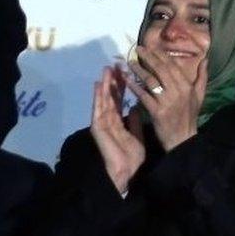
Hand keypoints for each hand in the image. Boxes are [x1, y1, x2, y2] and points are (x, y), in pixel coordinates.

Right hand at [90, 65, 144, 193]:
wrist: (126, 171)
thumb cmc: (131, 156)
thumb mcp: (137, 134)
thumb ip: (135, 121)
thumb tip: (135, 107)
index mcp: (117, 120)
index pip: (119, 99)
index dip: (121, 86)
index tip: (124, 71)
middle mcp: (108, 118)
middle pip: (110, 96)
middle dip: (112, 81)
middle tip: (114, 64)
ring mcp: (101, 122)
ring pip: (103, 99)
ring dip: (103, 84)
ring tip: (106, 69)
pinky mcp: (97, 126)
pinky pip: (98, 109)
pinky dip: (98, 97)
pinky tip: (98, 85)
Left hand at [126, 46, 205, 151]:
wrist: (183, 138)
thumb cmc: (189, 115)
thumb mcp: (199, 95)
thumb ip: (202, 76)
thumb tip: (205, 59)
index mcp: (187, 86)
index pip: (172, 66)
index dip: (160, 55)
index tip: (150, 46)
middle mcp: (178, 91)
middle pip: (161, 70)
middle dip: (148, 57)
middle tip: (138, 49)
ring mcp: (167, 101)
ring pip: (151, 80)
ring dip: (139, 69)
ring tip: (130, 61)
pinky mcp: (157, 111)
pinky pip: (143, 95)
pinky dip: (135, 86)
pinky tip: (127, 79)